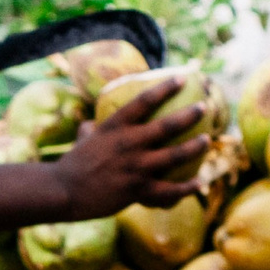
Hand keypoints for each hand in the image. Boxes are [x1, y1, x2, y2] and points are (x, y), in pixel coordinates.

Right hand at [49, 77, 204, 215]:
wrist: (62, 192)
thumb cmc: (71, 164)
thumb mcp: (83, 140)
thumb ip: (91, 130)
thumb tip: (90, 125)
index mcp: (115, 127)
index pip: (144, 101)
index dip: (166, 88)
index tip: (182, 78)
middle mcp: (128, 144)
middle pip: (167, 126)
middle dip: (190, 114)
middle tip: (204, 107)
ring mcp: (134, 167)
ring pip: (175, 156)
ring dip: (194, 147)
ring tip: (206, 140)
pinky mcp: (136, 190)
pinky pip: (168, 190)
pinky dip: (186, 187)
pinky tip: (200, 182)